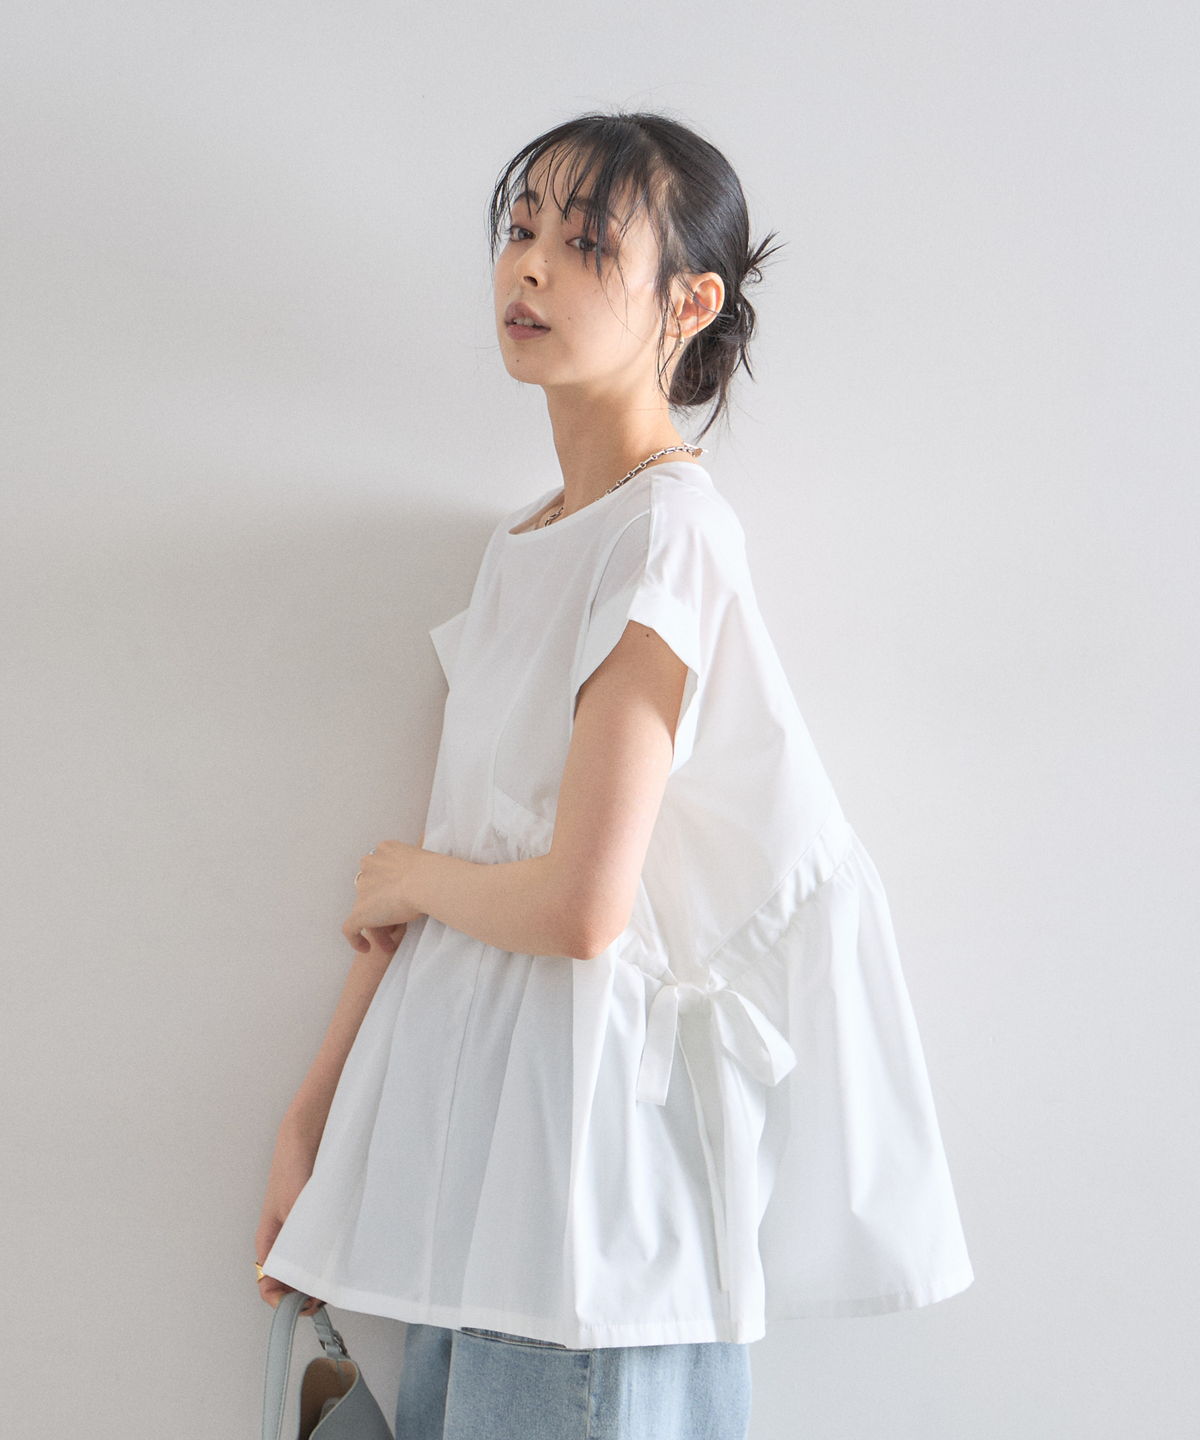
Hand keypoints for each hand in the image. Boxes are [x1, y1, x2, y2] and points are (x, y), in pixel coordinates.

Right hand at [255, 1120, 324, 1316]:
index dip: (287, 1304)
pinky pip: (324, 1247)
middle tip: (332, 1292)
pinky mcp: (319, 1219)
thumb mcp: (293, 1208)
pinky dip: (334, 1256)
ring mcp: (302, 1230)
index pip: (270, 1288)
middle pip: (292, 1282)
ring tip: (341, 1275)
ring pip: (309, 1267)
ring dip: (323, 1275)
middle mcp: (284, 1241)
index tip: (310, 1304)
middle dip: (310, 1293)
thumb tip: (298, 1281)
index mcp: (269, 1242)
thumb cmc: (293, 1165)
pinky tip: (348, 1254)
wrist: (308, 1133)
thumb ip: (295, 1243)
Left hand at [343, 836, 425, 952]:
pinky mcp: (360, 911)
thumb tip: (432, 873)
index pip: (382, 871)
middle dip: (382, 908)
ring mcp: (363, 888)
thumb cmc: (435, 872)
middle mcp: (369, 865)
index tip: (401, 903)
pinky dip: (356, 939)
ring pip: (366, 910)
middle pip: (372, 891)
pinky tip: (366, 949)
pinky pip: (350, 928)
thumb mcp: (426, 861)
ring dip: (377, 926)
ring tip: (390, 944)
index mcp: (385, 850)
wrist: (428, 881)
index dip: (390, 889)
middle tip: (397, 926)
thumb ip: (418, 866)